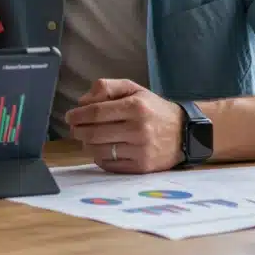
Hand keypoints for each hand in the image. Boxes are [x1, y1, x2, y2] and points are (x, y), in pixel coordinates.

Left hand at [64, 79, 184, 173]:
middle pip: (94, 132)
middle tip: (74, 129)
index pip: (96, 112)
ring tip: (88, 138)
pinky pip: (109, 164)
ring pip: (99, 150)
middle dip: (78, 131)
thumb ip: (106, 87)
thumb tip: (82, 101)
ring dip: (87, 144)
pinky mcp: (141, 167)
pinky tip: (102, 149)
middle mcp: (139, 128)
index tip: (69, 117)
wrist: (185, 132)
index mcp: (135, 106)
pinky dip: (99, 157)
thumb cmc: (153, 109)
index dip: (77, 115)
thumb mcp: (133, 89)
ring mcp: (141, 150)